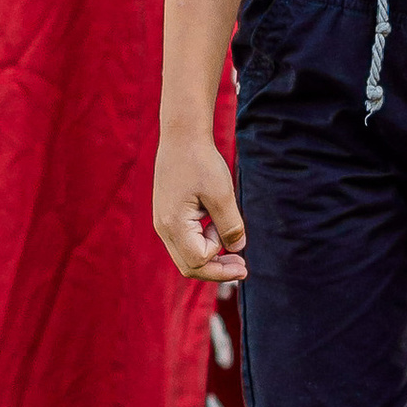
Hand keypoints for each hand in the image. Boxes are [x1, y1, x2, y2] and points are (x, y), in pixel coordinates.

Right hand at [154, 131, 247, 280]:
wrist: (182, 135)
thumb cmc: (201, 161)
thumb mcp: (222, 194)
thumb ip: (230, 226)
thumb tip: (238, 250)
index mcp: (173, 225)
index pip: (197, 261)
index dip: (220, 259)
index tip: (234, 241)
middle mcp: (163, 228)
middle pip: (189, 266)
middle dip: (216, 270)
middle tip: (243, 267)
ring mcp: (163, 222)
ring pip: (185, 256)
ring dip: (210, 258)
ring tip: (235, 252)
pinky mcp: (167, 215)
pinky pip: (184, 242)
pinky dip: (202, 245)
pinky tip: (217, 233)